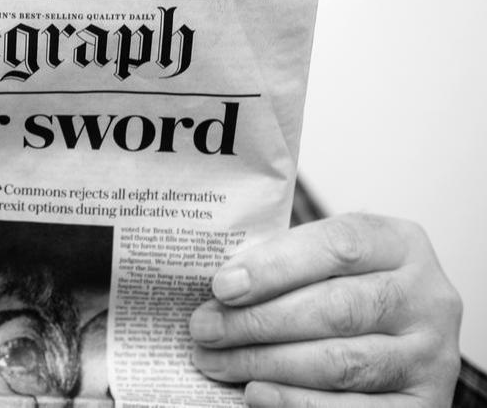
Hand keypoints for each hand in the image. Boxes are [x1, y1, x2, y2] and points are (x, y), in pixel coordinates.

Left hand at [189, 213, 461, 405]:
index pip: (337, 246)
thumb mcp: (324, 262)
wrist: (396, 339)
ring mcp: (431, 355)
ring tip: (216, 361)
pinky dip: (299, 403)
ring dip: (266, 364)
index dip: (275, 266)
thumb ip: (285, 265)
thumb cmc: (344, 290)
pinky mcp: (426, 404)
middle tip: (205, 328)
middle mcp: (426, 298)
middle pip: (335, 308)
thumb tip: (219, 288)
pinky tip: (256, 394)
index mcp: (400, 245)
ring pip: (341, 362)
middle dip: (258, 321)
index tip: (222, 286)